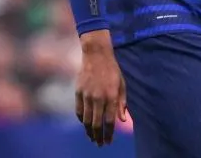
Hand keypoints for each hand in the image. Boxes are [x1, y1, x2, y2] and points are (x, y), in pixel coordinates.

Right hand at [76, 30, 127, 145]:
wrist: (96, 55)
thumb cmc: (112, 70)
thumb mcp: (122, 85)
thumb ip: (122, 103)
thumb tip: (122, 121)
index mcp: (111, 96)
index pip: (109, 121)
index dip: (109, 133)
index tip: (108, 142)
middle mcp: (98, 98)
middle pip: (97, 123)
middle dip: (98, 136)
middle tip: (100, 144)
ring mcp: (87, 96)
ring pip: (87, 120)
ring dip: (89, 131)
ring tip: (92, 138)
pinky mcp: (78, 93)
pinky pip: (79, 111)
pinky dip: (82, 120)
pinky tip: (85, 124)